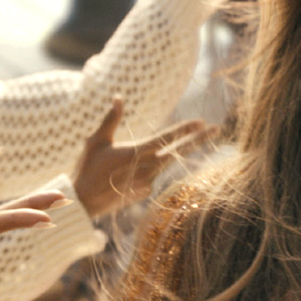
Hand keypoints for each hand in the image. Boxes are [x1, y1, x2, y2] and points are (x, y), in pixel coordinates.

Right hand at [72, 97, 213, 217]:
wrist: (83, 203)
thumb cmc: (87, 169)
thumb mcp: (97, 141)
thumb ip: (111, 119)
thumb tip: (119, 97)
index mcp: (136, 153)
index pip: (167, 138)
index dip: (186, 130)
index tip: (202, 123)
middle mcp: (147, 168)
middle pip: (179, 152)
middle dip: (199, 140)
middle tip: (217, 129)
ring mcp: (148, 182)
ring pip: (164, 164)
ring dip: (166, 155)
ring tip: (153, 153)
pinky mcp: (146, 193)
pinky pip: (153, 175)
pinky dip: (149, 169)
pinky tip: (126, 174)